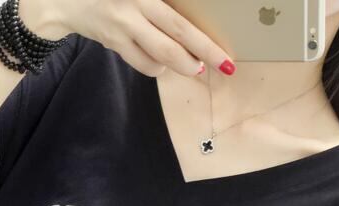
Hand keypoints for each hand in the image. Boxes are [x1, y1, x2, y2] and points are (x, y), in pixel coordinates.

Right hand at [38, 0, 234, 77]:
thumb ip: (158, 5)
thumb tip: (183, 27)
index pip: (180, 16)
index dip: (202, 31)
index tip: (222, 43)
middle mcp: (135, 4)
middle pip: (178, 33)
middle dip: (205, 52)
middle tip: (224, 66)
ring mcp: (123, 24)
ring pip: (160, 54)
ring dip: (181, 65)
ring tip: (192, 67)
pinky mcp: (113, 42)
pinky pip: (142, 62)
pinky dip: (156, 66)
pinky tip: (161, 64)